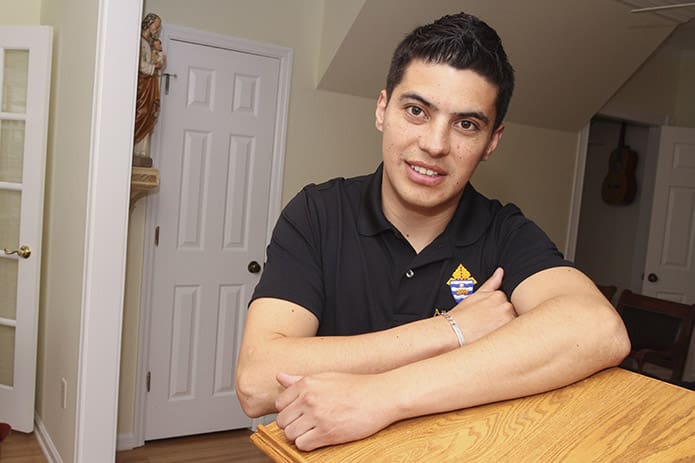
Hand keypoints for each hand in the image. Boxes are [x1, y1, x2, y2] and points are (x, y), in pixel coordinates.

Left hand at [274, 372, 393, 450]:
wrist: (380, 396)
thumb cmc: (356, 386)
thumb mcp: (326, 377)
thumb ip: (300, 380)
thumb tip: (279, 377)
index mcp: (307, 384)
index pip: (279, 403)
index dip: (288, 410)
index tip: (298, 413)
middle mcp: (308, 399)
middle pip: (282, 420)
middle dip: (292, 424)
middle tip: (306, 423)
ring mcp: (317, 416)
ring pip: (290, 434)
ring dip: (299, 435)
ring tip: (313, 430)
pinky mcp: (327, 433)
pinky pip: (302, 444)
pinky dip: (308, 444)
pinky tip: (319, 437)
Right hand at [448, 267, 515, 343]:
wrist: (453, 331)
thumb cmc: (462, 315)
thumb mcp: (476, 295)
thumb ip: (492, 283)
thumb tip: (500, 271)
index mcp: (499, 295)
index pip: (506, 303)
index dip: (498, 311)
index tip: (489, 316)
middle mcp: (506, 306)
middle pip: (511, 313)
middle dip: (503, 319)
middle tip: (489, 325)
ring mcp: (508, 319)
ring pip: (512, 323)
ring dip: (505, 327)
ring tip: (489, 331)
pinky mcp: (508, 333)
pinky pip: (512, 334)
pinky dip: (506, 336)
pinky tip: (493, 336)